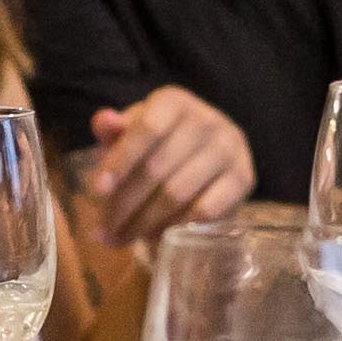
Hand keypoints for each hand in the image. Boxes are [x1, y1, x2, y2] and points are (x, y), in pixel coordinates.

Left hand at [72, 86, 254, 247]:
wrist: (208, 159)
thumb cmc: (159, 145)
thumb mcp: (133, 133)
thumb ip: (114, 131)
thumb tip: (103, 122)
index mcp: (174, 102)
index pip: (145, 129)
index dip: (120, 160)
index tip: (98, 190)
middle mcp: (206, 120)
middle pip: (157, 168)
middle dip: (124, 205)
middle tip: (104, 232)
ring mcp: (228, 148)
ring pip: (176, 194)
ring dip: (144, 223)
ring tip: (122, 239)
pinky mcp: (243, 177)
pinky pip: (203, 210)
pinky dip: (174, 227)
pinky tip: (154, 238)